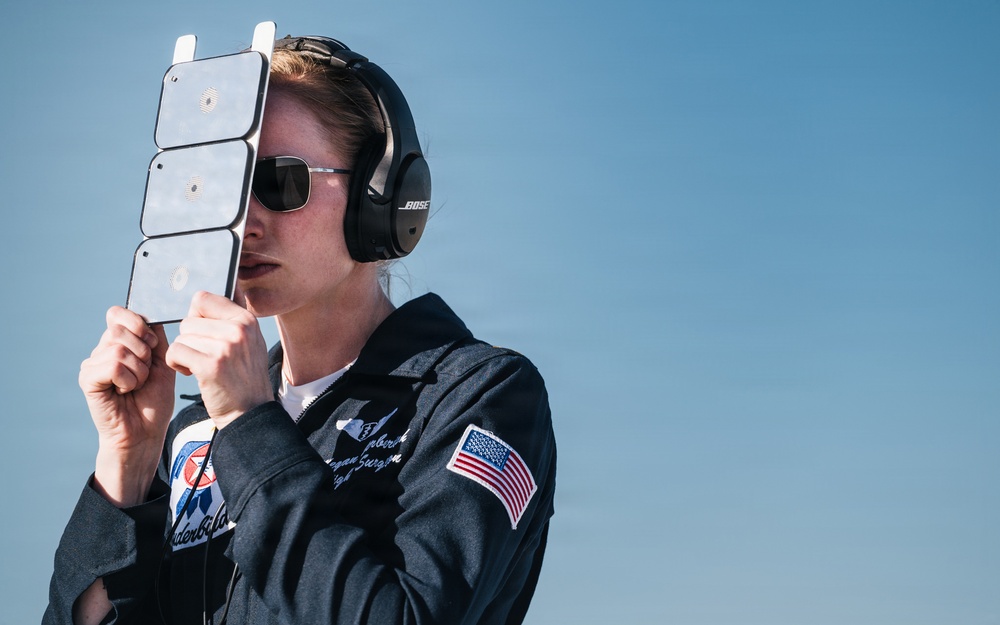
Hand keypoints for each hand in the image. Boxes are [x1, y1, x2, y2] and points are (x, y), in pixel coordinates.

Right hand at [79, 306, 176, 505]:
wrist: (146, 432)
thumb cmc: (154, 400)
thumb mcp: (163, 362)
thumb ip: (155, 336)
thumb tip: (147, 315)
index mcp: (120, 341)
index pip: (121, 313)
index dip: (141, 326)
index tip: (152, 348)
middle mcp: (103, 349)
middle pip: (122, 329)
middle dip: (144, 352)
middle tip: (145, 374)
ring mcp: (93, 363)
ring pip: (120, 349)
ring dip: (139, 370)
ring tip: (136, 385)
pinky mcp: (88, 379)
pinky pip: (113, 365)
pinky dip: (128, 380)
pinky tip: (125, 391)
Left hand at [166, 291, 271, 428]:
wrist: (250, 412)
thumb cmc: (244, 377)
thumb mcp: (249, 342)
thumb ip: (233, 316)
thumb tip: (225, 285)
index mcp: (246, 320)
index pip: (203, 298)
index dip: (196, 317)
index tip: (204, 334)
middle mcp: (239, 330)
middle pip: (188, 320)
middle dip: (190, 340)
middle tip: (206, 356)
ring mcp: (226, 347)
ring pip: (181, 337)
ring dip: (184, 354)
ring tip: (202, 367)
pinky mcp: (210, 365)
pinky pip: (176, 352)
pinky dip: (178, 365)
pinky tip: (193, 374)